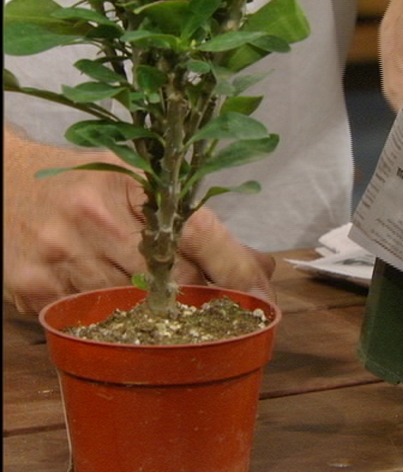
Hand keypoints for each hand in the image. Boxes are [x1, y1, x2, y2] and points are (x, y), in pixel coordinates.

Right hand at [3, 127, 275, 313]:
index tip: (264, 296)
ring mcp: (62, 257)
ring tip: (170, 311)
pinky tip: (120, 311)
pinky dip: (117, 323)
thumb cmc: (83, 183)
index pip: (201, 232)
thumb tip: (262, 266)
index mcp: (131, 184)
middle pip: (177, 278)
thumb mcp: (141, 184)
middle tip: (225, 309)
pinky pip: (95, 322)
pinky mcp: (34, 290)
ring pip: (139, 310)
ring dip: (162, 317)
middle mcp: (96, 219)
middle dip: (206, 297)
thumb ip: (200, 224)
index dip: (238, 269)